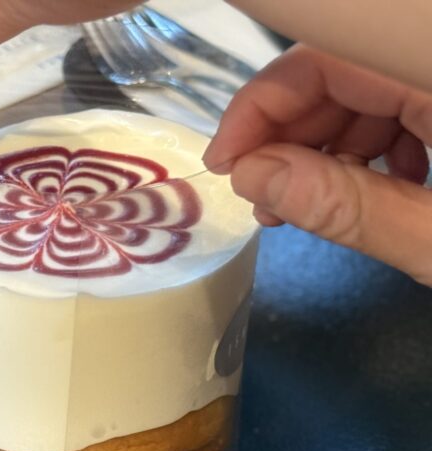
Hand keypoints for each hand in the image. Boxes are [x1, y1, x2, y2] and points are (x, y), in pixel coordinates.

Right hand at [203, 45, 431, 285]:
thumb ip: (348, 206)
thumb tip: (253, 177)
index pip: (323, 60)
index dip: (259, 105)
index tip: (225, 165)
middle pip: (343, 67)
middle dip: (291, 133)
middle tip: (263, 200)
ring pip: (371, 81)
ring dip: (330, 142)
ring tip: (314, 206)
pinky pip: (408, 89)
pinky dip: (379, 136)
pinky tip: (380, 187)